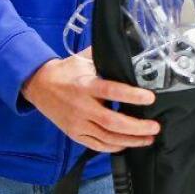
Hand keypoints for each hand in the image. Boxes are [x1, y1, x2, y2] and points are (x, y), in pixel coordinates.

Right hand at [21, 46, 159, 152]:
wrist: (39, 85)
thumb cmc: (67, 71)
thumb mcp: (85, 58)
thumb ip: (105, 56)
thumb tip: (129, 46)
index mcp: (86, 85)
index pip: (112, 91)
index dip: (132, 95)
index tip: (150, 98)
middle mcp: (82, 106)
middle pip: (112, 121)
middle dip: (136, 127)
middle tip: (155, 127)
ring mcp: (77, 123)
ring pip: (106, 137)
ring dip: (130, 140)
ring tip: (148, 139)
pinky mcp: (74, 134)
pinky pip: (96, 145)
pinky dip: (113, 147)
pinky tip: (127, 144)